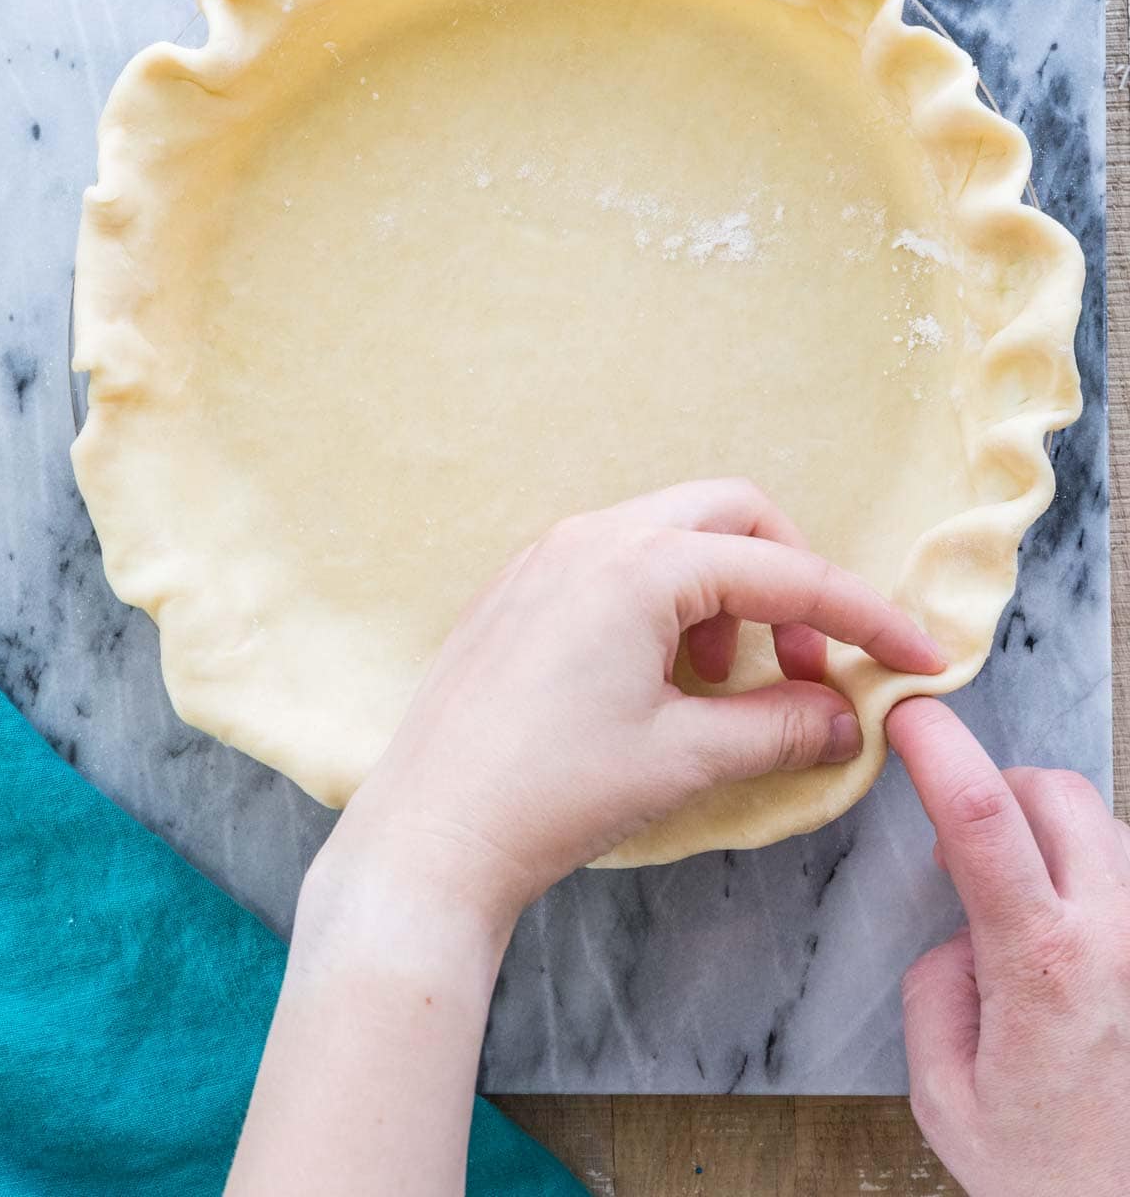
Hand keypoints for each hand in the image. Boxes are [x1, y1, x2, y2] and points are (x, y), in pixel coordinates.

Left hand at [326, 479, 943, 930]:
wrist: (430, 833)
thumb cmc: (556, 791)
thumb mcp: (686, 759)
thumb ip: (782, 727)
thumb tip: (846, 718)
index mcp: (642, 564)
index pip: (786, 572)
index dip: (864, 617)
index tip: (919, 658)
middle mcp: (593, 535)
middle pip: (731, 517)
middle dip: (788, 578)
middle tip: (805, 664)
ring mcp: (547, 555)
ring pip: (672, 537)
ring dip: (725, 594)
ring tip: (723, 685)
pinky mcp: (519, 588)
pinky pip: (618, 563)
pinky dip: (667, 603)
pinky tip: (661, 681)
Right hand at [888, 698, 1129, 1196]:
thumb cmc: (1051, 1178)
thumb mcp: (946, 1095)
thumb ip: (937, 987)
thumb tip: (962, 933)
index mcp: (1041, 964)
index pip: (980, 811)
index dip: (936, 742)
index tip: (905, 713)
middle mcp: (1116, 937)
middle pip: (1055, 789)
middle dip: (997, 787)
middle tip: (965, 842)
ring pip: (1104, 826)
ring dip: (1053, 837)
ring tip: (1026, 909)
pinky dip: (1093, 880)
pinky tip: (1075, 939)